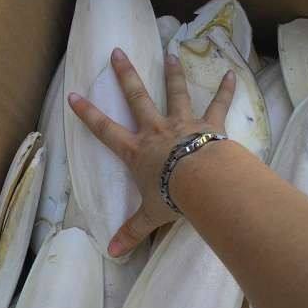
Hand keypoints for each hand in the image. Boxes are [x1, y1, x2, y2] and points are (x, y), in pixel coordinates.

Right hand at [68, 47, 234, 256]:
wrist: (203, 184)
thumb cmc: (172, 197)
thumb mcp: (149, 217)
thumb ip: (131, 233)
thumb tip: (111, 255)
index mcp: (137, 152)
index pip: (105, 130)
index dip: (88, 114)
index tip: (74, 94)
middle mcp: (157, 131)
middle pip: (137, 98)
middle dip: (126, 75)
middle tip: (118, 52)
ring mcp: (183, 124)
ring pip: (175, 93)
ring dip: (172, 73)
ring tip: (170, 53)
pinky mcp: (209, 125)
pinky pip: (218, 104)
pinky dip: (226, 90)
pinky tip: (232, 74)